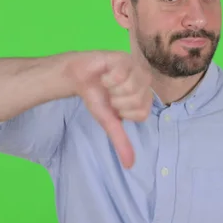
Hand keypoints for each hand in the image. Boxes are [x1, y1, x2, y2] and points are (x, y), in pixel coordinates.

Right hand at [70, 51, 152, 168]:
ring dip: (112, 88)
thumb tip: (130, 166)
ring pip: (130, 87)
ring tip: (107, 82)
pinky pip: (120, 74)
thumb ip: (121, 141)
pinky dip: (107, 78)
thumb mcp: (109, 122)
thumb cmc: (96, 97)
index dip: (124, 113)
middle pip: (137, 100)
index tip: (115, 105)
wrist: (78, 77)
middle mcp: (144, 81)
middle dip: (116, 101)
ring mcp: (135, 67)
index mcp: (144, 97)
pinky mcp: (124, 56)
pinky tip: (104, 73)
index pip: (142, 114)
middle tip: (109, 93)